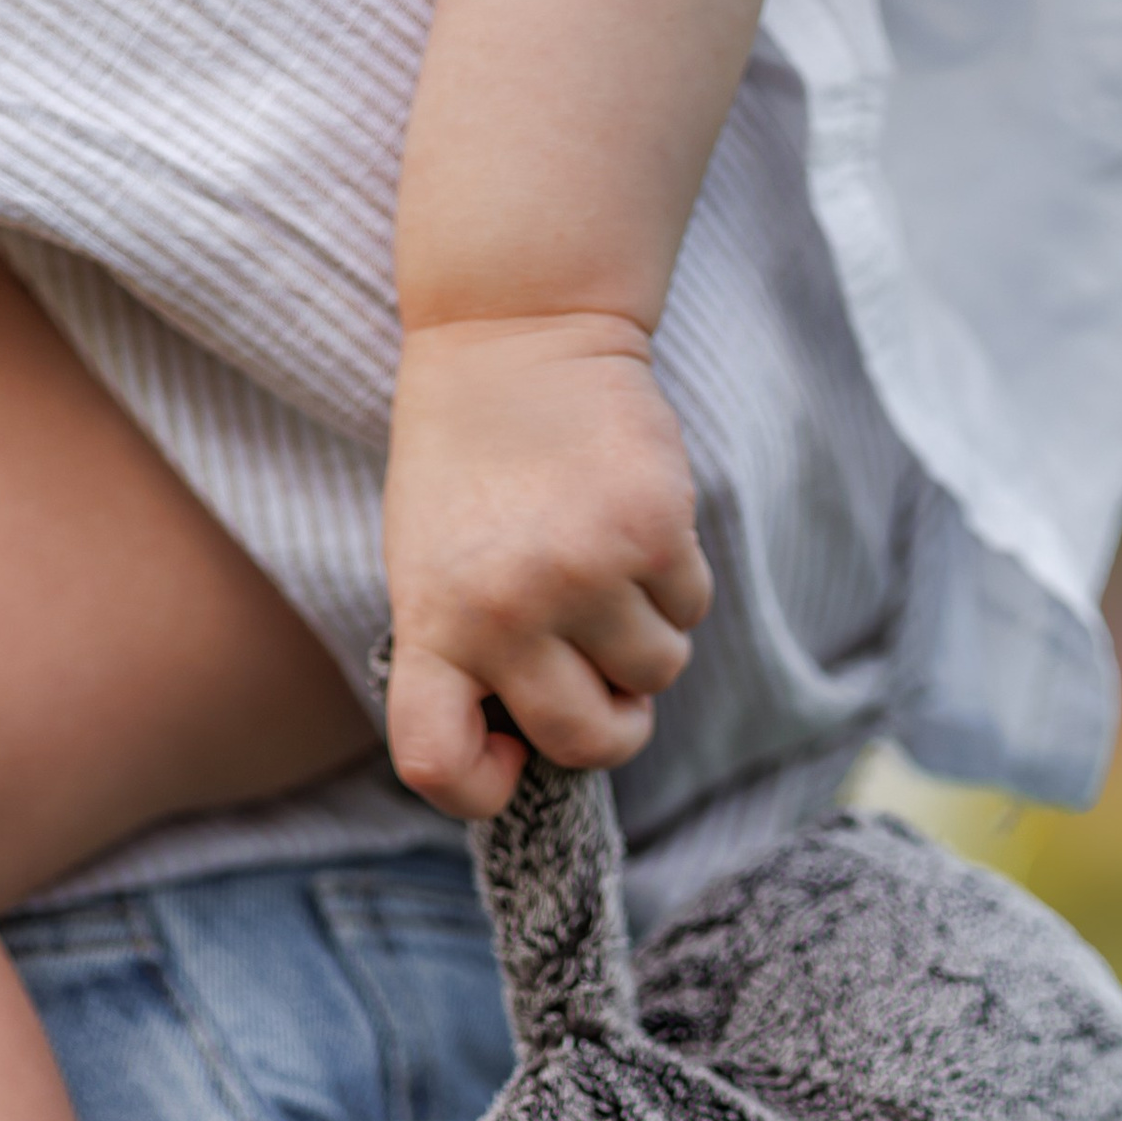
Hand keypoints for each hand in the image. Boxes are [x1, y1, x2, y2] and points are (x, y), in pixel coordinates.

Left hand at [382, 312, 712, 820]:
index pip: (435, 762)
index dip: (478, 789)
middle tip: (605, 682)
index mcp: (432, 622)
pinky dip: (676, 584)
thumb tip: (540, 746)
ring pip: (655, 677)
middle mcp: (504, 609)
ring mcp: (583, 571)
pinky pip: (691, 611)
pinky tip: (635, 527)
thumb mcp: (429, 566)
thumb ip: (468, 659)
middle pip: (585, 741)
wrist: (511, 331)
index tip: (506, 753)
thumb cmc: (466, 468)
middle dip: (609, 723)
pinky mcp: (654, 530)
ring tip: (607, 569)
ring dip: (646, 641)